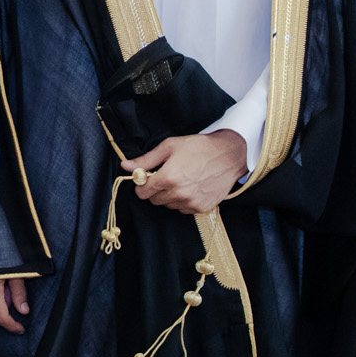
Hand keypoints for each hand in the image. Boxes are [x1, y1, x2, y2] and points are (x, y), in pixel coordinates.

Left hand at [123, 130, 247, 215]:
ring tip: (181, 180)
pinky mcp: (202, 208)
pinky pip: (183, 209)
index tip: (148, 178)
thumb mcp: (169, 147)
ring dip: (169, 196)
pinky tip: (191, 187)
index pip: (142, 192)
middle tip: (166, 176)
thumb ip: (146, 160)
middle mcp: (179, 193)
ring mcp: (191, 202)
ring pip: (168, 205)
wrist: (229, 155)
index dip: (142, 184)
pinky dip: (183, 201)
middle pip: (154, 200)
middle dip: (155, 190)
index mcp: (168, 178)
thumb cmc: (199, 148)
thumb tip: (125, 166)